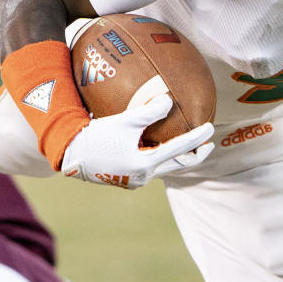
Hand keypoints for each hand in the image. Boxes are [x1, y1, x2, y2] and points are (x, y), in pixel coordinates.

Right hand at [61, 93, 213, 188]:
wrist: (70, 154)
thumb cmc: (97, 135)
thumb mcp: (125, 120)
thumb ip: (148, 111)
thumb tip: (169, 101)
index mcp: (144, 163)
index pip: (179, 149)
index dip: (197, 138)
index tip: (211, 129)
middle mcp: (142, 176)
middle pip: (177, 165)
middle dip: (195, 155)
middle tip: (209, 145)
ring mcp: (134, 180)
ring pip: (163, 167)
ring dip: (177, 157)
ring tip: (188, 146)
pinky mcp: (126, 179)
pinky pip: (150, 167)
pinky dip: (160, 157)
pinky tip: (160, 146)